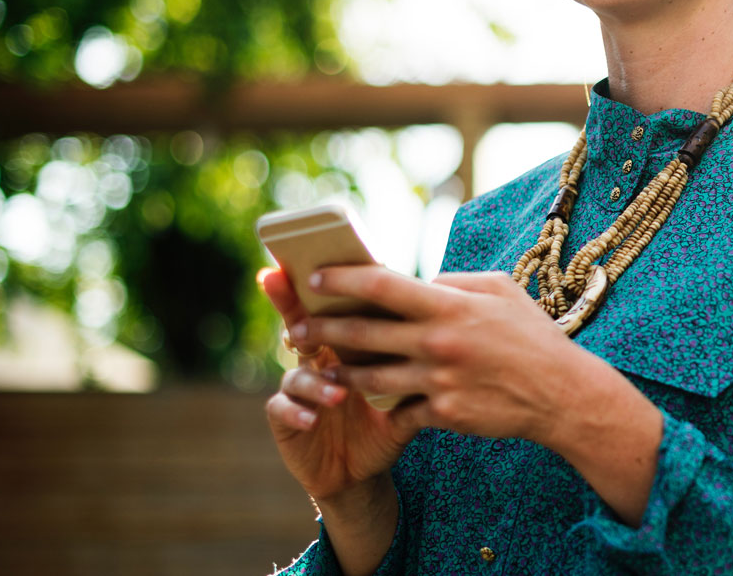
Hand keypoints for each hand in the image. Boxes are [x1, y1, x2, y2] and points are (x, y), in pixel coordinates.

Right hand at [258, 267, 418, 504]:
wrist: (363, 469)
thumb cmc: (387, 419)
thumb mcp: (407, 387)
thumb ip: (419, 354)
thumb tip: (451, 314)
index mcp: (346, 343)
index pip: (334, 306)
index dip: (324, 284)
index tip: (320, 263)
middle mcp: (317, 358)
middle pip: (300, 323)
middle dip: (291, 306)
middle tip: (294, 298)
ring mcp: (298, 387)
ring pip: (297, 372)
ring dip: (315, 381)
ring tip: (338, 392)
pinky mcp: (286, 418)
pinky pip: (282, 409)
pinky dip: (296, 411)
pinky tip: (311, 419)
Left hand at [302, 266, 665, 525]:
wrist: (561, 393)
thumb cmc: (531, 335)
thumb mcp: (499, 290)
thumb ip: (454, 283)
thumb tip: (420, 281)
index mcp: (449, 305)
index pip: (381, 285)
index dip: (341, 279)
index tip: (314, 278)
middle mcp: (437, 342)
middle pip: (361, 333)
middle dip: (321, 329)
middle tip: (296, 328)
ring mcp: (438, 381)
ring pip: (369, 378)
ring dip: (339, 372)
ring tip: (321, 367)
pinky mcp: (443, 414)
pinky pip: (399, 409)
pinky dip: (384, 404)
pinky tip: (368, 400)